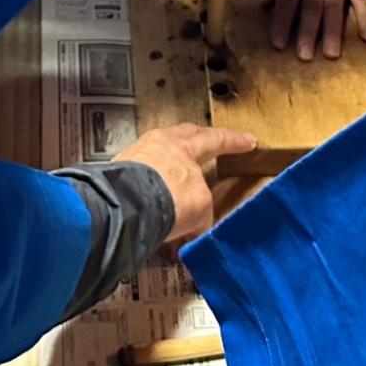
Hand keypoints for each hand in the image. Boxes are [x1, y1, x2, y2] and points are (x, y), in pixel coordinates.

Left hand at [114, 124, 257, 241]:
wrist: (128, 208)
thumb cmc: (170, 198)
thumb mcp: (201, 207)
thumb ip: (202, 211)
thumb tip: (195, 227)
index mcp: (183, 145)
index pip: (215, 139)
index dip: (234, 141)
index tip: (248, 140)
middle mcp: (157, 144)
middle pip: (183, 137)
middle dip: (197, 142)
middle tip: (208, 144)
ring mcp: (135, 157)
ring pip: (159, 157)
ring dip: (170, 170)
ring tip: (176, 186)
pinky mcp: (117, 176)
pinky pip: (141, 178)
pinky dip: (151, 190)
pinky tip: (154, 204)